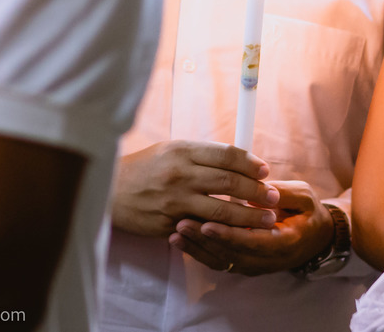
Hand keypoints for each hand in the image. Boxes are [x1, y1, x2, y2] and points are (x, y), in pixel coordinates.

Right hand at [111, 140, 279, 236]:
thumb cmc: (144, 167)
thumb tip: (240, 160)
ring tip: (266, 219)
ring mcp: (174, 201)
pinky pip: (202, 230)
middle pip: (229, 182)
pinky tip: (238, 234)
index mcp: (183, 151)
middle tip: (274, 198)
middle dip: (257, 191)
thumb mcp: (172, 150)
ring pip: (221, 211)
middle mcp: (180, 174)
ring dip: (248, 216)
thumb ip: (203, 155)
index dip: (250, 164)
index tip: (265, 171)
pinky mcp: (168, 224)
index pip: (227, 155)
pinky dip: (223, 233)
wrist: (109, 190)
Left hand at [170, 181, 334, 275]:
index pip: (252, 242)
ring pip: (221, 261)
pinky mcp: (244, 264)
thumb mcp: (303, 196)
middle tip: (181, 223)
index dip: (228, 235)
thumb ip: (280, 194)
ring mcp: (254, 265)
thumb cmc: (309, 212)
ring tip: (176, 230)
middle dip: (204, 240)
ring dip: (197, 248)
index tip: (207, 224)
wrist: (315, 238)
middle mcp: (267, 260)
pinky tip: (181, 240)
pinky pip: (218, 261)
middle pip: (231, 254)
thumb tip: (256, 188)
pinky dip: (198, 252)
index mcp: (284, 242)